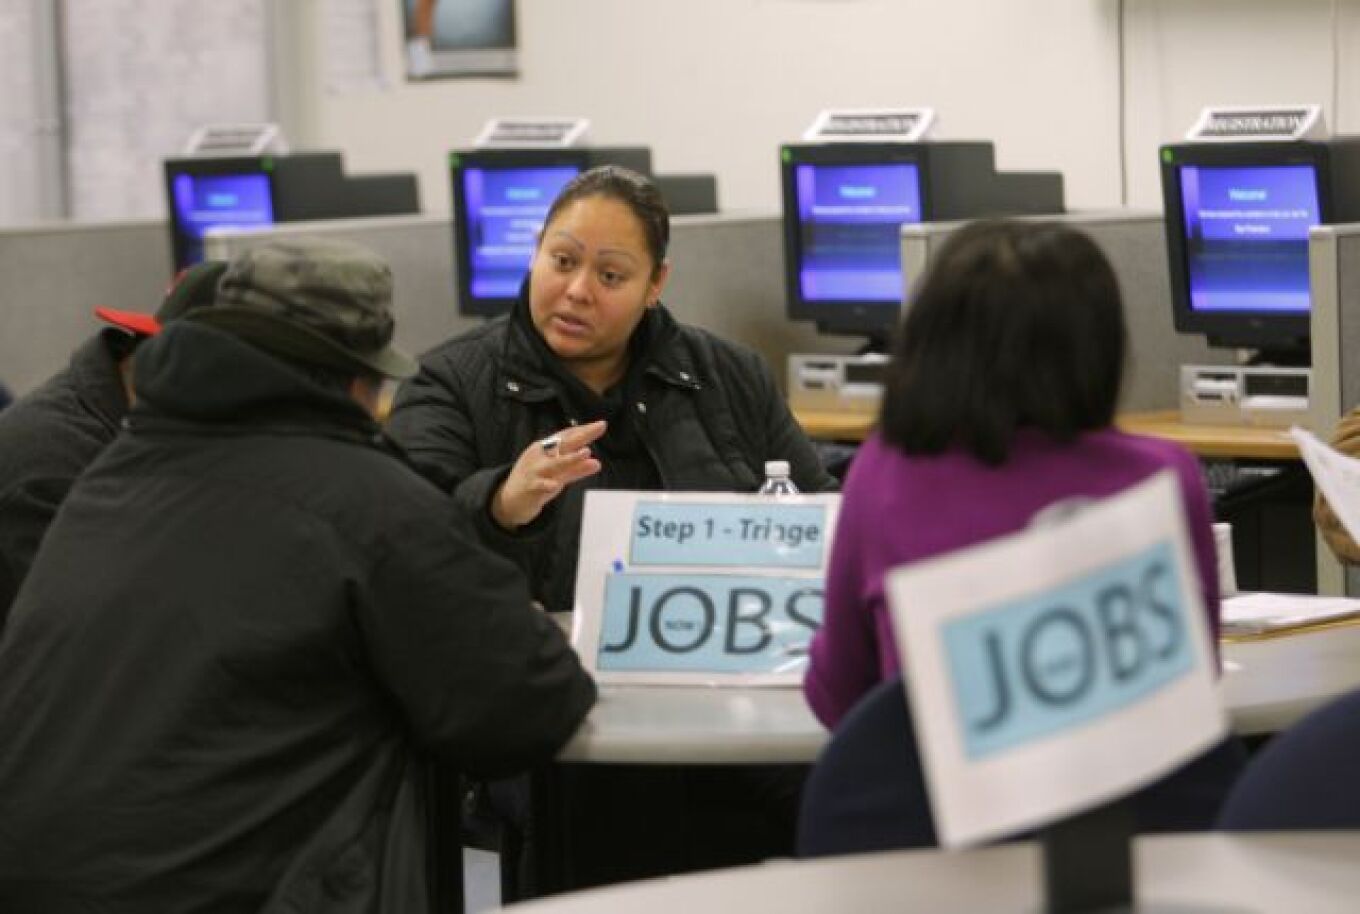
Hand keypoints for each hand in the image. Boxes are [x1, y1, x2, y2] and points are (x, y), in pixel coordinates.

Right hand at [491, 420, 606, 529]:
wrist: (508, 500)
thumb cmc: (536, 482)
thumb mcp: (558, 474)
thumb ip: (576, 469)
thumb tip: (597, 463)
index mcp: (545, 449)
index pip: (567, 436)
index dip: (584, 430)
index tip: (601, 424)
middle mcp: (540, 455)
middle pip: (564, 443)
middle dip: (582, 435)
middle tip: (599, 427)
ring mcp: (534, 470)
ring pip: (555, 463)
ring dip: (570, 458)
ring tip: (586, 452)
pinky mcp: (529, 487)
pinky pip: (539, 485)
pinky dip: (547, 484)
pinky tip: (555, 485)